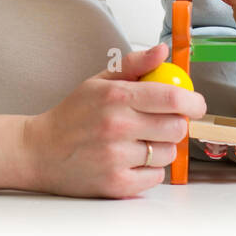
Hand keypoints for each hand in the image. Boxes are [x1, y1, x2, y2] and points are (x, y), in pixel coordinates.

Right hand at [21, 43, 206, 198]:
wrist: (39, 151)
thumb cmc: (72, 115)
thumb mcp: (98, 81)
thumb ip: (134, 64)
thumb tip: (162, 51)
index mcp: (116, 97)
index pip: (172, 97)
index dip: (193, 101)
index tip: (196, 104)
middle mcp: (117, 127)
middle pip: (176, 127)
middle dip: (176, 124)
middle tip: (163, 122)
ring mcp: (116, 157)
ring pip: (168, 153)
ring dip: (162, 147)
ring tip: (141, 142)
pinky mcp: (116, 184)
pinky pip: (155, 176)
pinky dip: (150, 169)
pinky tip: (132, 160)